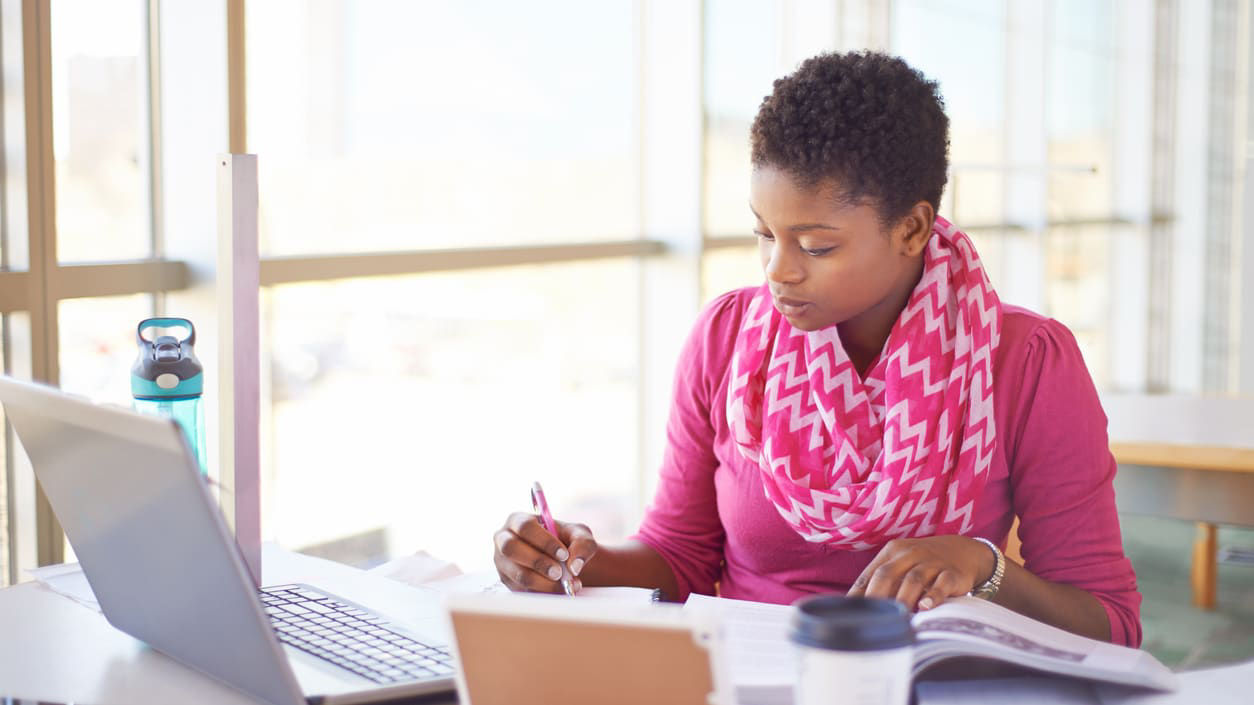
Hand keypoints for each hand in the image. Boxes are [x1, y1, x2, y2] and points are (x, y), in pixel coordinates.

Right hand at [493, 512, 597, 593]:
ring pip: (517, 573)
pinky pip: (521, 589)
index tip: (564, 554)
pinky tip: (559, 590)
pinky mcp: (507, 581)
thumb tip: (574, 566)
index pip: (525, 527)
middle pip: (511, 548)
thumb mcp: (580, 535)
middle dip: (538, 562)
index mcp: (518, 520)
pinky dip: (542, 592)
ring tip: (563, 584)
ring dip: (542, 581)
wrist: (563, 560)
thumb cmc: (567, 541)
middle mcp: (504, 539)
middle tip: (560, 573)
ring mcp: (502, 562)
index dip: (544, 541)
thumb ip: (582, 544)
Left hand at [846, 535, 994, 611]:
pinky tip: (925, 608)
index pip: (871, 573)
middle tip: (871, 618)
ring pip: (913, 579)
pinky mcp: (952, 574)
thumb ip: (881, 581)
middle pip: (888, 574)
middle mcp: (910, 554)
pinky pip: (942, 584)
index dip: (859, 593)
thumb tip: (855, 607)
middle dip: (877, 596)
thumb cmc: (922, 564)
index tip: (851, 613)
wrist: (963, 551)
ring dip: (903, 598)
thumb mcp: (901, 565)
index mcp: (893, 552)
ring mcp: (932, 563)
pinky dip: (933, 596)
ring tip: (897, 617)